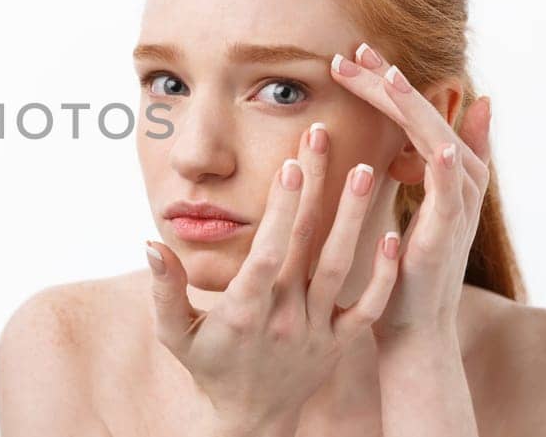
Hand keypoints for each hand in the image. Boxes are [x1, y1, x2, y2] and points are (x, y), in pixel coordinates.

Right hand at [145, 122, 400, 433]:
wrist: (249, 420)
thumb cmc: (207, 366)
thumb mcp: (174, 334)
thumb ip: (163, 289)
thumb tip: (151, 243)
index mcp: (243, 313)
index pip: (267, 254)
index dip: (281, 211)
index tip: (291, 167)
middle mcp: (285, 319)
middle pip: (307, 246)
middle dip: (316, 189)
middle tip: (323, 137)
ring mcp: (316, 331)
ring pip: (342, 268)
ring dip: (355, 218)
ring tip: (366, 169)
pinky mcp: (341, 342)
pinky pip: (367, 307)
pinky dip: (383, 274)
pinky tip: (394, 233)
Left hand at [329, 43, 493, 346]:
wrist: (412, 326)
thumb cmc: (404, 268)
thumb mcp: (413, 207)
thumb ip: (423, 164)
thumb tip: (449, 121)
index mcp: (444, 171)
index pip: (413, 113)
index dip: (386, 83)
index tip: (351, 54)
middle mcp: (458, 181)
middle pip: (425, 117)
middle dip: (390, 84)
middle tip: (355, 50)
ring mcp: (456, 206)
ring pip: (439, 143)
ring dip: (414, 110)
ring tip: (390, 77)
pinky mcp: (448, 235)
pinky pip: (452, 197)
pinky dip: (449, 169)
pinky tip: (439, 146)